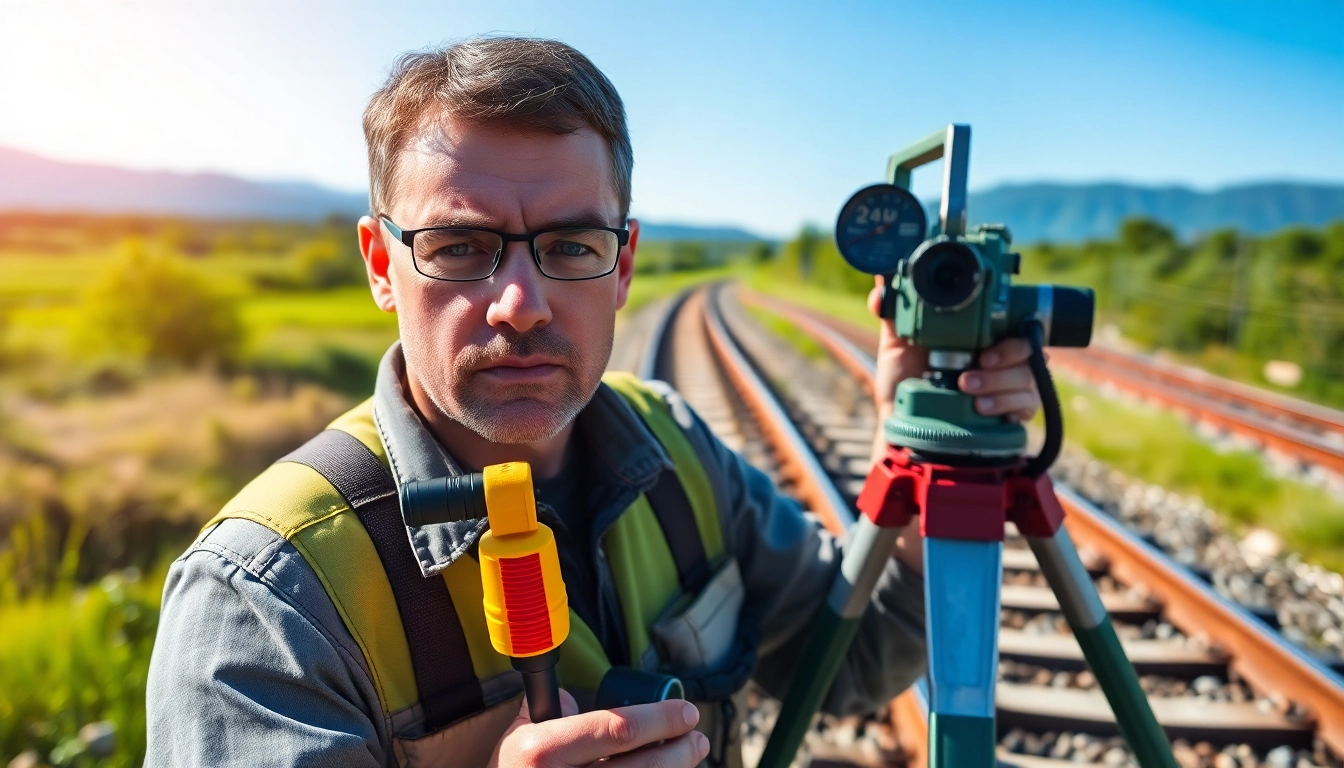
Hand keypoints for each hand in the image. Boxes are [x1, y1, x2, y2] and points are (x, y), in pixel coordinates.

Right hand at [487, 690, 710, 766]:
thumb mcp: (515, 741)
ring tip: (691, 755)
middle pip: (642, 766)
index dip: (660, 718)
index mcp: (543, 753)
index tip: (686, 711)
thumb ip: (546, 713)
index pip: (616, 730)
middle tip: (697, 736)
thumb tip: (576, 698)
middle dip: (680, 750)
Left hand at [866, 280, 1043, 575]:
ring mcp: (1009, 384)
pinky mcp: (1012, 413)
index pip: (1012, 315)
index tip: (991, 324)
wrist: (902, 428)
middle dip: (1009, 352)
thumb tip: (883, 286)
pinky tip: (982, 408)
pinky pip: (1027, 405)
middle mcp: (999, 355)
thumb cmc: (903, 382)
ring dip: (1001, 382)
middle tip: (982, 361)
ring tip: (968, 388)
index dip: (1013, 314)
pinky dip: (1006, 404)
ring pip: (1028, 375)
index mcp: (979, 333)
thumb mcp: (896, 346)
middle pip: (1029, 343)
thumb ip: (896, 313)